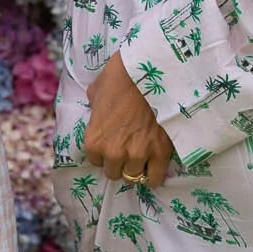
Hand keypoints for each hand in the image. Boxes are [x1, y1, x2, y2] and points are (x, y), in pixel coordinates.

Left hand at [83, 54, 175, 186]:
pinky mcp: (159, 153)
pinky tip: (154, 165)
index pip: (96, 161)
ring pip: (133, 176)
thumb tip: (98, 111)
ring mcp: (136, 155)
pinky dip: (153, 175)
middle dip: (120, 162)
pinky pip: (154, 179)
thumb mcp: (96, 91)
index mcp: (93, 140)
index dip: (105, 152)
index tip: (113, 143)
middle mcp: (112, 152)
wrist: (147, 73)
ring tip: (142, 153)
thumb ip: (94, 109)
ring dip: (136, 166)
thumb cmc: (119, 77)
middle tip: (128, 148)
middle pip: (114, 173)